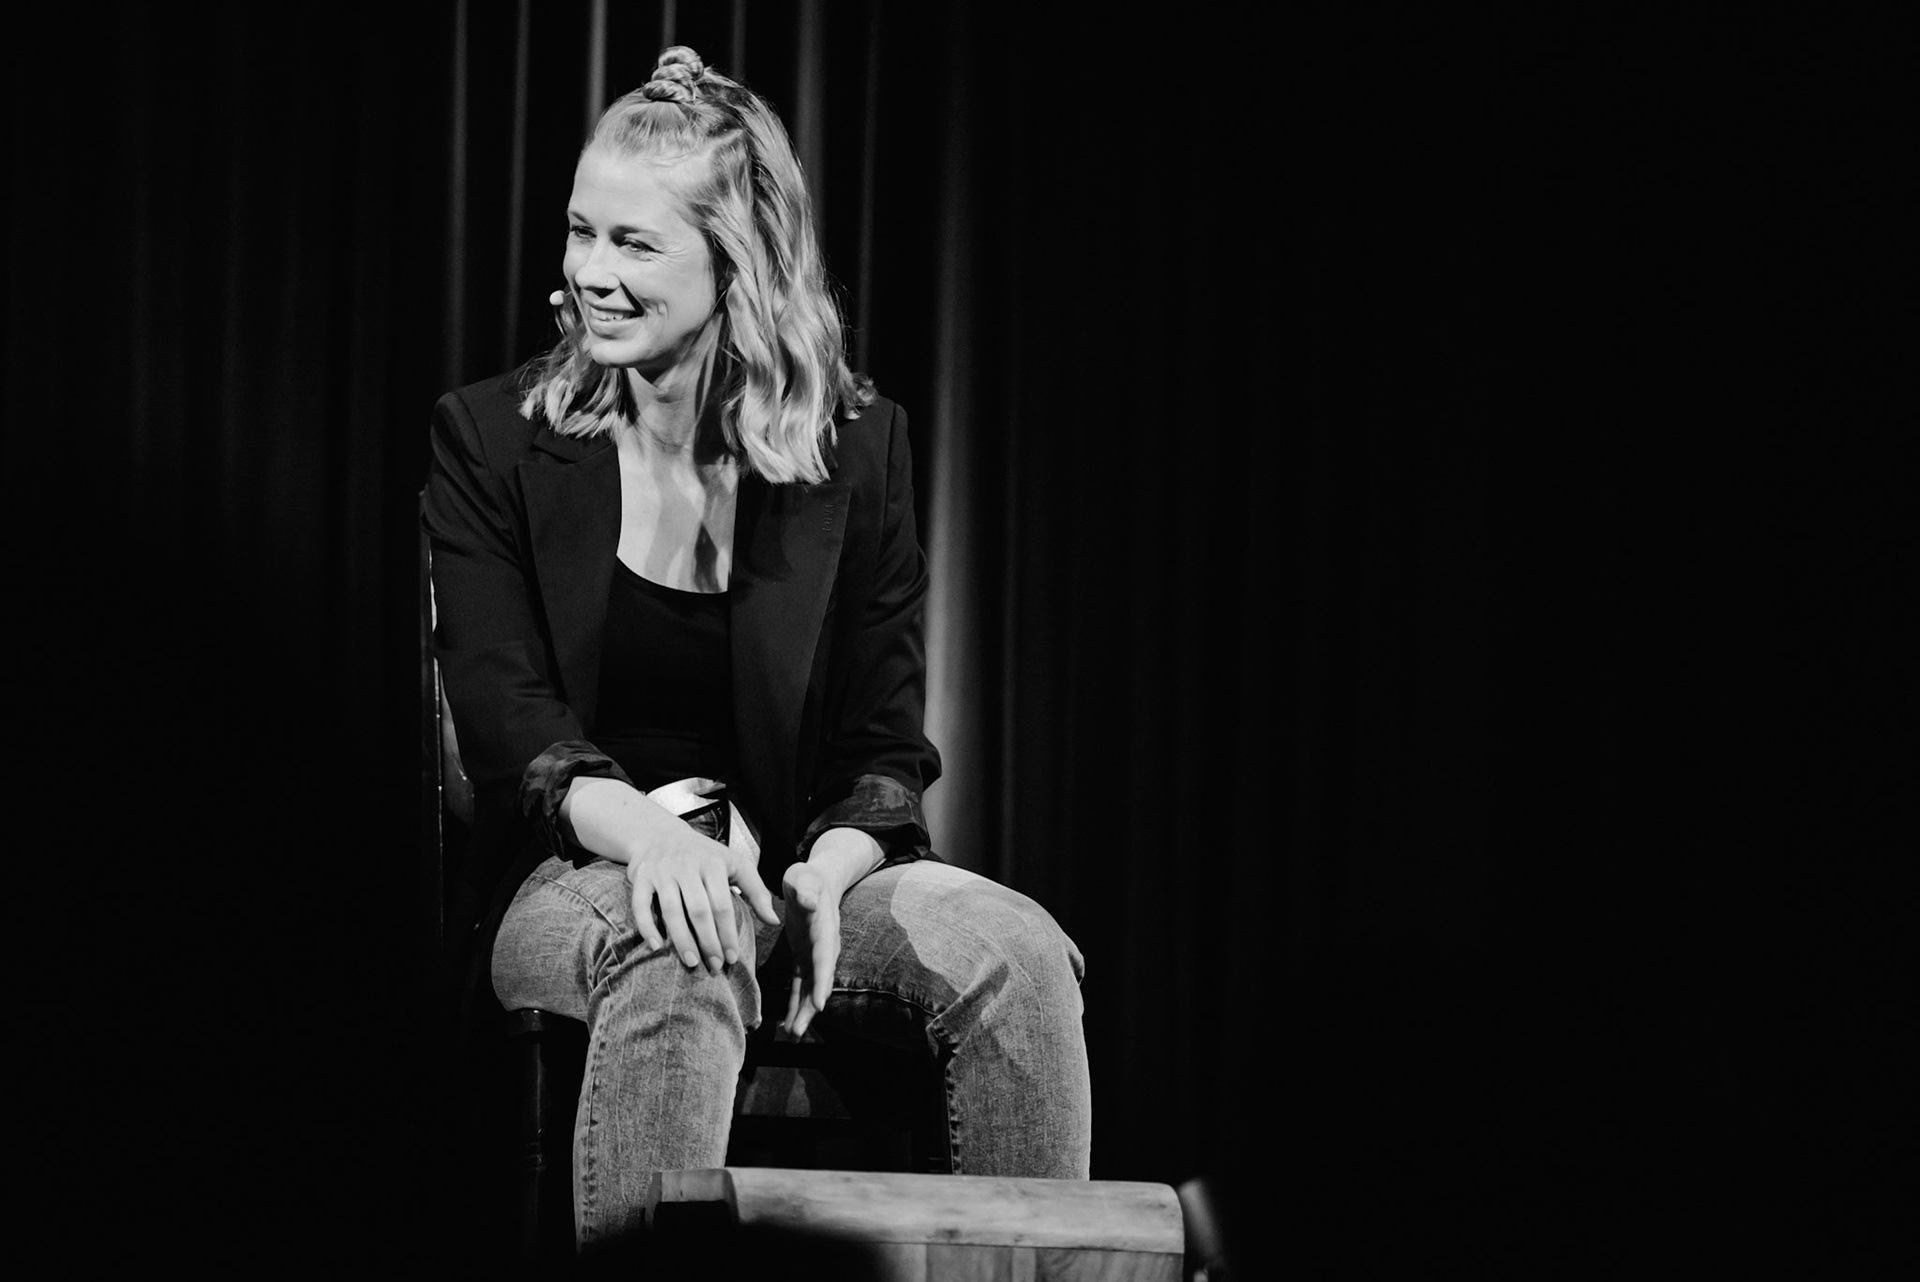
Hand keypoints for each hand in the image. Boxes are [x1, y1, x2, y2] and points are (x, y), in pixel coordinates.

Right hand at [627, 829, 778, 975]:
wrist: (660, 833)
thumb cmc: (704, 855)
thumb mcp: (735, 864)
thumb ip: (756, 891)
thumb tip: (774, 921)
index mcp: (713, 863)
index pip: (722, 904)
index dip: (728, 933)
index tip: (732, 958)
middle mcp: (686, 866)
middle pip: (698, 909)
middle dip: (708, 941)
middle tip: (715, 965)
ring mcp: (662, 871)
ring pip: (671, 909)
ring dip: (681, 939)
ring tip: (691, 962)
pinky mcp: (640, 877)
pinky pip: (640, 905)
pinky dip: (646, 926)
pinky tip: (656, 946)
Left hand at [780, 861, 841, 1037]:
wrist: (817, 879)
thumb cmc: (807, 877)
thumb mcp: (804, 876)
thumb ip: (806, 889)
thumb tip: (810, 903)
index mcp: (825, 928)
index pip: (825, 956)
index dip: (823, 980)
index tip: (819, 1003)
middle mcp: (824, 946)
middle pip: (820, 980)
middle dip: (811, 1006)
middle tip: (798, 1030)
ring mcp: (816, 954)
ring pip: (811, 987)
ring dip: (803, 1011)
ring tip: (792, 1033)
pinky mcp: (805, 958)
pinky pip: (802, 984)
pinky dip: (796, 1003)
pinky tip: (788, 1022)